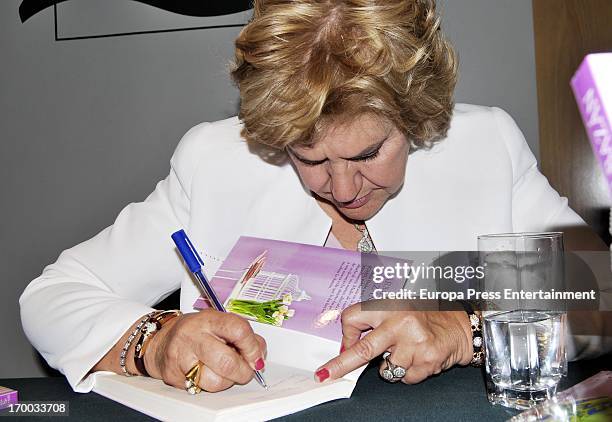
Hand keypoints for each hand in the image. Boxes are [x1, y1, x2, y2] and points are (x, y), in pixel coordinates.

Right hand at [144, 310, 266, 391]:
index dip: (253, 347)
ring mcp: (181, 357)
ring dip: (227, 381)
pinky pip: (201, 389)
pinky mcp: (174, 376)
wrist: (161, 340)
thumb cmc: (195, 331)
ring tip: (225, 372)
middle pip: (227, 362)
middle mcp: (193, 336)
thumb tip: (259, 354)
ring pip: (215, 381)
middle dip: (244, 371)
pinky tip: (208, 374)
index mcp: (209, 320)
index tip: (257, 356)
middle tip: (247, 371)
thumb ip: (241, 334)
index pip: (238, 331)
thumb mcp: (218, 323)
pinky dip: (210, 385)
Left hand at [314, 300, 471, 383]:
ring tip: (406, 352)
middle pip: (363, 349)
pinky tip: (418, 359)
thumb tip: (346, 348)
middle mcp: (400, 323)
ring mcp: (414, 344)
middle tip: (325, 375)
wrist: (459, 326)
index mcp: (388, 306)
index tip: (343, 346)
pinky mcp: (426, 361)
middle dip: (341, 365)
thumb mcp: (396, 310)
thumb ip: (373, 323)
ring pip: (386, 370)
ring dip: (392, 367)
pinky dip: (408, 374)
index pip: (353, 318)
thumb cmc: (424, 317)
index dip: (346, 335)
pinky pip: (405, 378)